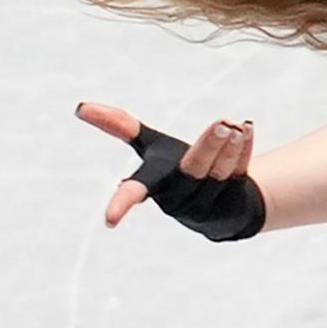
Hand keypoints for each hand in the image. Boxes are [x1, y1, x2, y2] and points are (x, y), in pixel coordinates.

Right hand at [76, 100, 268, 241]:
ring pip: (219, 172)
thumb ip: (120, 126)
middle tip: (222, 124)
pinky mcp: (230, 202)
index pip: (134, 192)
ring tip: (234, 124)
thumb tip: (80, 107)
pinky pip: (239, 173)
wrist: (216, 201)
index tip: (110, 220)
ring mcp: (205, 203)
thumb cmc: (174, 169)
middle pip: (193, 171)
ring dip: (228, 147)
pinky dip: (243, 150)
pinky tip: (246, 129)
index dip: (122, 203)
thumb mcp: (150, 146)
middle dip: (207, 147)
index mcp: (153, 184)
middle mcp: (177, 198)